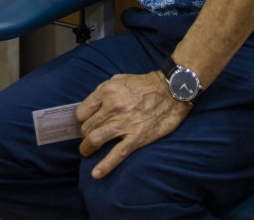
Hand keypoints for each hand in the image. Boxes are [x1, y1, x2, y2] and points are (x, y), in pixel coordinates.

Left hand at [76, 71, 190, 178]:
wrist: (171, 90)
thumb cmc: (144, 84)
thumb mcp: (119, 80)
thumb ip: (103, 93)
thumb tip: (91, 108)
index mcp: (106, 91)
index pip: (82, 112)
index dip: (82, 120)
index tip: (85, 124)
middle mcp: (112, 107)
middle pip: (87, 128)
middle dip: (84, 135)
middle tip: (89, 138)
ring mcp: (124, 123)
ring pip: (95, 140)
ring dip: (87, 149)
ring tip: (87, 152)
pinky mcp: (136, 137)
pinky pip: (117, 154)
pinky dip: (105, 166)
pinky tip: (96, 174)